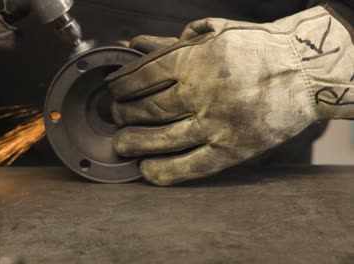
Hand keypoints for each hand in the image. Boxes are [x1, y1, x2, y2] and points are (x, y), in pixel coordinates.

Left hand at [107, 7, 352, 185]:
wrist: (305, 70)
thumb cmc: (258, 48)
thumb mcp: (215, 31)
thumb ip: (174, 40)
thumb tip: (137, 45)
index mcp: (194, 62)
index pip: (141, 77)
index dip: (120, 86)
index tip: (113, 91)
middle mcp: (200, 94)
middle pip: (145, 109)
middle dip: (122, 114)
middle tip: (116, 117)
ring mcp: (215, 125)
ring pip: (161, 139)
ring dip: (133, 143)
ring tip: (122, 143)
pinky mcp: (231, 150)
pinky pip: (190, 166)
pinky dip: (163, 171)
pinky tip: (146, 170)